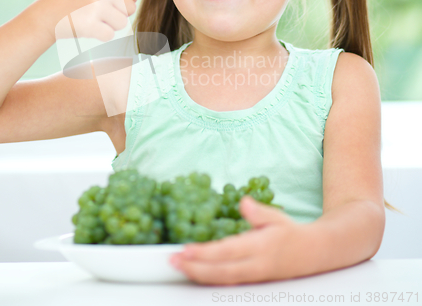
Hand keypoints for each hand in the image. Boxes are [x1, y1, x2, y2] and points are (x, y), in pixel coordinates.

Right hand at [35, 0, 141, 43]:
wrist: (47, 14)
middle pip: (130, 9)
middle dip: (117, 14)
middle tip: (97, 11)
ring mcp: (96, 8)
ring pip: (122, 24)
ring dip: (109, 25)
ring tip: (91, 18)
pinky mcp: (90, 25)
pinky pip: (109, 35)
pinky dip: (100, 35)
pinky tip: (87, 28)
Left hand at [169, 195, 306, 284]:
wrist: (312, 254)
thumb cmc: (290, 233)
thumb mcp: (277, 217)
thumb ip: (259, 212)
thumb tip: (243, 202)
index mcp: (261, 248)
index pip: (228, 252)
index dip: (205, 253)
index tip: (186, 249)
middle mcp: (255, 266)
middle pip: (221, 271)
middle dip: (195, 268)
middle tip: (173, 260)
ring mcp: (253, 277)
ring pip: (222, 280)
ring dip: (198, 274)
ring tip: (179, 266)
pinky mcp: (251, 281)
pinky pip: (227, 282)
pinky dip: (209, 278)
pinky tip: (195, 273)